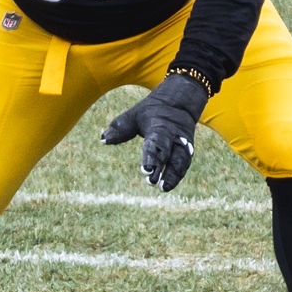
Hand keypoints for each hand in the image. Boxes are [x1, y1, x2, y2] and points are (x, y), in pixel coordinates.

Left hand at [100, 73, 209, 191]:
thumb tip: (103, 140)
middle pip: (168, 152)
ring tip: (163, 188)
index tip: (146, 170)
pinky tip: (167, 185)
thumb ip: (120, 128)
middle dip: (160, 166)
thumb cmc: (152, 112)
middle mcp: (174, 135)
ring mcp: (183, 143)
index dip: (151, 157)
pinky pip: (184, 164)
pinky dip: (177, 175)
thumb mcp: (135, 115)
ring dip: (172, 175)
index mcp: (160, 126)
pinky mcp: (188, 150)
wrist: (180, 103)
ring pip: (180, 160)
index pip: (156, 142)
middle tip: (151, 181)